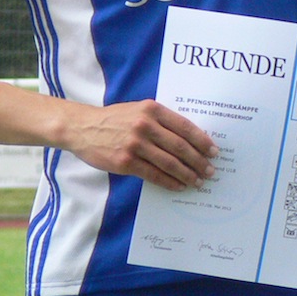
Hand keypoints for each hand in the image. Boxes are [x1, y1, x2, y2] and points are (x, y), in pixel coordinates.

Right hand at [65, 99, 220, 190]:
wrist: (82, 128)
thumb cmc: (115, 119)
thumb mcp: (139, 110)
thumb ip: (162, 120)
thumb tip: (190, 138)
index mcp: (152, 110)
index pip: (185, 127)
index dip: (202, 141)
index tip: (214, 151)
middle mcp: (145, 125)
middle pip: (180, 147)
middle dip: (199, 161)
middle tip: (210, 170)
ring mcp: (135, 145)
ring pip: (169, 163)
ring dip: (187, 174)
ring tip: (198, 181)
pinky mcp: (125, 162)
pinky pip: (153, 175)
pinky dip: (169, 182)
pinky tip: (179, 186)